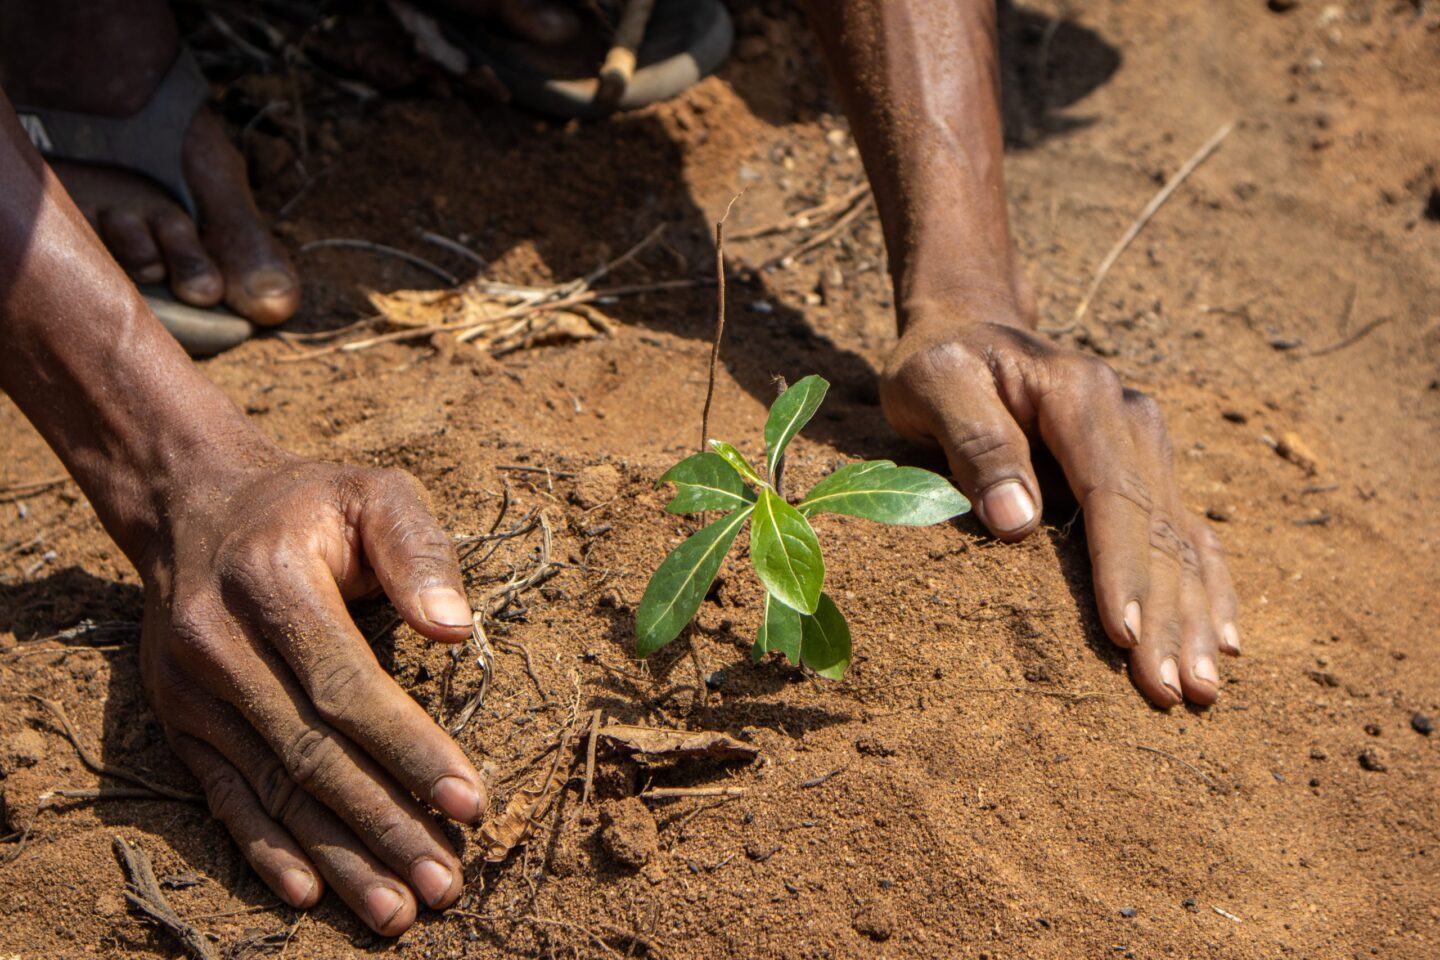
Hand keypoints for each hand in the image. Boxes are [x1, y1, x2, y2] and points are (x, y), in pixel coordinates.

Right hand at [136, 454, 485, 934]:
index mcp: (273, 581)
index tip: (471, 804)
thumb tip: (457, 630)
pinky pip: (223, 794)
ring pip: (273, 788)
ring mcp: (190, 688)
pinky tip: (307, 893)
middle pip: (312, 753)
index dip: (412, 752)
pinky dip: (265, 848)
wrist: (194, 502)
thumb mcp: (375, 494)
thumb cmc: (311, 504)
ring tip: (396, 909)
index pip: (349, 687)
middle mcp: (219, 642)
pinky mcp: (177, 718)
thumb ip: (419, 552)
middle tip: (444, 884)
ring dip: (338, 856)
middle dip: (385, 825)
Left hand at [880, 307, 1239, 706]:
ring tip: (1204, 689)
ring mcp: (1145, 444)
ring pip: (1181, 539)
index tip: (1125, 636)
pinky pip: (1185, 532)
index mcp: (1081, 397)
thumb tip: (1016, 521)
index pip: (1112, 494)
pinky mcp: (1143, 468)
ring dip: (1195, 615)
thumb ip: (975, 442)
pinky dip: (1206, 586)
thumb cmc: (941, 361)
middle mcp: (1130, 419)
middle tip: (1173, 692)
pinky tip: (1224, 638)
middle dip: (1168, 615)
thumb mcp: (935, 384)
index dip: (1120, 569)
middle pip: (1156, 527)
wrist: (973, 324)